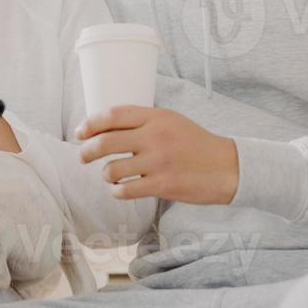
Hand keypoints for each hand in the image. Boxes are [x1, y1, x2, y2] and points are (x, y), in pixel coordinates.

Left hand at [76, 106, 238, 204]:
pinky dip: (117, 191)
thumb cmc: (195, 144)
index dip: (90, 124)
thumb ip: (143, 122)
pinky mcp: (163, 185)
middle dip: (87, 151)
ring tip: (111, 175)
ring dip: (106, 174)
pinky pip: (126, 190)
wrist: (227, 167)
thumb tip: (104, 127)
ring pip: (112, 169)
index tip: (80, 133)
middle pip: (105, 142)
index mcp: (156, 117)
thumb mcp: (171, 122)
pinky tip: (120, 189)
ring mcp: (159, 161)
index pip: (113, 115)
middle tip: (83, 156)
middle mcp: (156, 136)